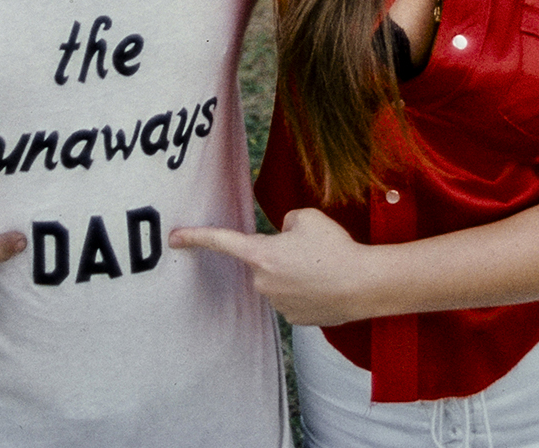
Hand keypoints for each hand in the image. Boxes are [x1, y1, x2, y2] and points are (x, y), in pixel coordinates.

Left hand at [170, 208, 373, 326]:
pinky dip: (307, 291)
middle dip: (280, 255)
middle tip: (310, 250)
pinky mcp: (295, 319)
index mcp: (260, 255)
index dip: (196, 237)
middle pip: (263, 262)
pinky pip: (294, 298)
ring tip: (323, 268)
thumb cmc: (334, 247)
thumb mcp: (307, 217)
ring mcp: (278, 305)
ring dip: (296, 274)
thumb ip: (286, 222)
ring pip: (280, 281)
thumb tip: (284, 235)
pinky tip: (326, 286)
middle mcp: (262, 283)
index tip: (175, 237)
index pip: (222, 242)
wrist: (363, 284)